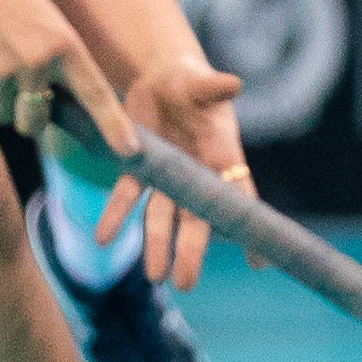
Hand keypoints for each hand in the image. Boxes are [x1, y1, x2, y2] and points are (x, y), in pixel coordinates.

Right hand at [0, 0, 113, 145]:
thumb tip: (60, 105)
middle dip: (28, 117)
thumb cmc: (11, 1)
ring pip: (4, 115)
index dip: (113, 125)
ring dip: (1, 101)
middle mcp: (37, 64)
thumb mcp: (50, 24)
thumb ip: (58, 63)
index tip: (129, 150)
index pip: (95, 94)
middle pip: (35, 123)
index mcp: (65, 46)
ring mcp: (3, 73)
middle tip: (21, 91)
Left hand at [101, 52, 248, 286]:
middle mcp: (197, 174)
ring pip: (162, 217)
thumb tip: (234, 83)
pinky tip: (102, 237)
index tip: (258, 262)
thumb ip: (213, 87)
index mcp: (222, 155)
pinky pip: (127, 197)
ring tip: (154, 277)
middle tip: (186, 282)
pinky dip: (115, 216)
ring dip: (156, 246)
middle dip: (191, 250)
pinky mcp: (138, 170)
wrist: (160, 78)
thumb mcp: (200, 83)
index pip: (240, 196)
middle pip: (196, 218)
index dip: (247, 227)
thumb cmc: (190, 82)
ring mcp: (167, 177)